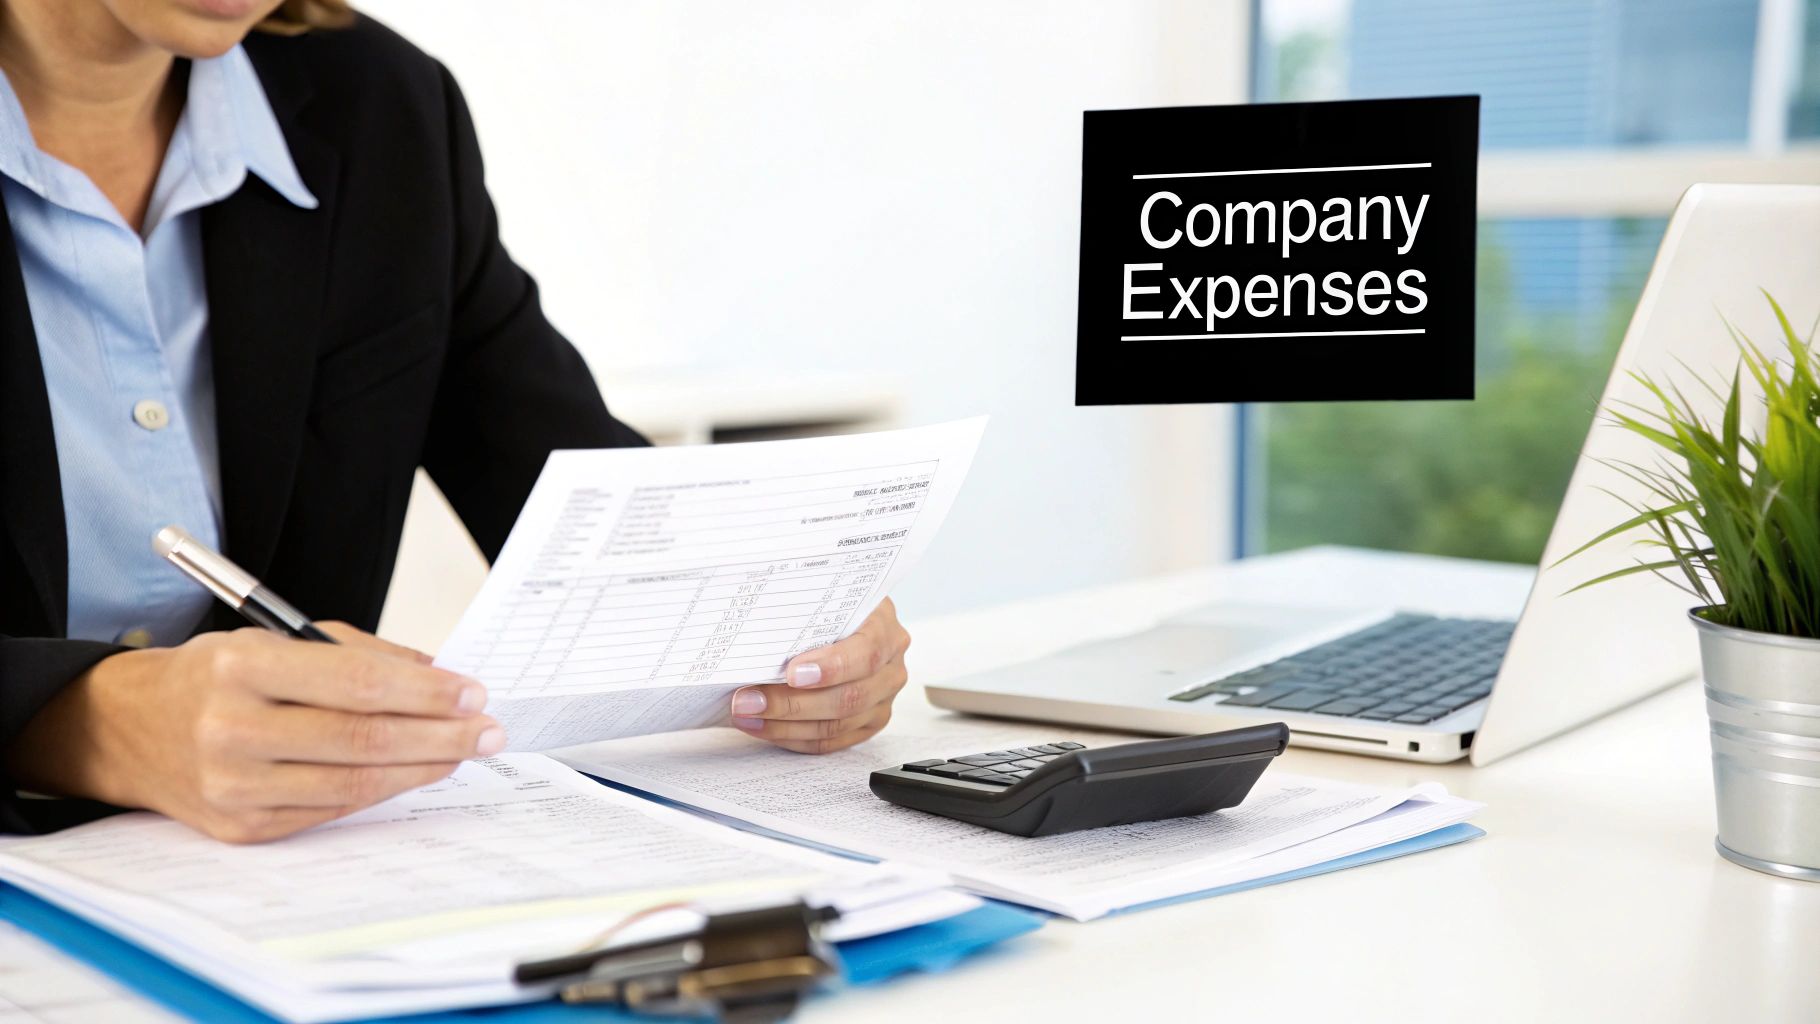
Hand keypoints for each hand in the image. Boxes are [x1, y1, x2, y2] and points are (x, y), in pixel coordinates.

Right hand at [6, 623, 503, 842]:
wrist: (129, 729)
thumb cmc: (216, 677)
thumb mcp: (275, 639)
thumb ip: (360, 653)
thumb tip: (439, 676)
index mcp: (241, 668)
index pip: (358, 684)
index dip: (426, 692)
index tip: (473, 692)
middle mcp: (232, 730)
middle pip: (364, 739)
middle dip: (441, 735)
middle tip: (488, 729)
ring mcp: (234, 787)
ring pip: (355, 783)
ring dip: (422, 769)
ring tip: (463, 751)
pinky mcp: (241, 828)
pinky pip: (331, 809)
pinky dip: (381, 790)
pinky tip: (413, 773)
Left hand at [727, 598, 909, 753]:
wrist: (844, 620)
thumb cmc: (825, 605)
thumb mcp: (821, 591)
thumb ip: (800, 602)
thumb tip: (754, 616)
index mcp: (884, 627)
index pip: (865, 652)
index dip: (831, 667)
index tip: (791, 673)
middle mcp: (891, 666)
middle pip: (849, 696)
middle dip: (792, 703)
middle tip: (748, 700)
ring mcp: (883, 697)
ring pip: (837, 724)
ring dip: (785, 724)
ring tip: (746, 714)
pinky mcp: (869, 722)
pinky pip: (832, 740)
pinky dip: (794, 737)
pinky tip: (764, 727)